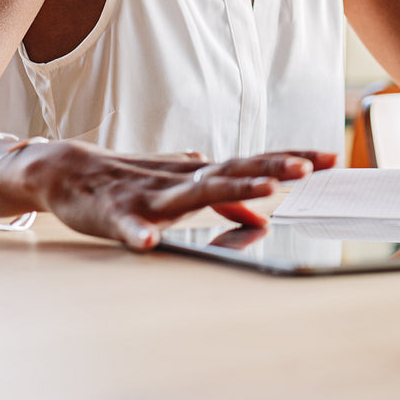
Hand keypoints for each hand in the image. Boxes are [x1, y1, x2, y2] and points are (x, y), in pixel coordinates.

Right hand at [2, 140, 336, 250]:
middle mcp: (183, 178)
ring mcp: (150, 193)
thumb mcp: (185, 186)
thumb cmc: (134, 178)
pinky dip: (136, 231)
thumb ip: (223, 198)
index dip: (290, 159)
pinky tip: (146, 241)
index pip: (254, 163)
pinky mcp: (116, 212)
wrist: (69, 171)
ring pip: (193, 192)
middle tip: (306, 168)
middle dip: (271, 169)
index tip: (330, 158)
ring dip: (230, 191)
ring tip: (264, 191)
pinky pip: (127, 224)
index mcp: (201, 173)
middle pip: (234, 170)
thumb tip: (260, 211)